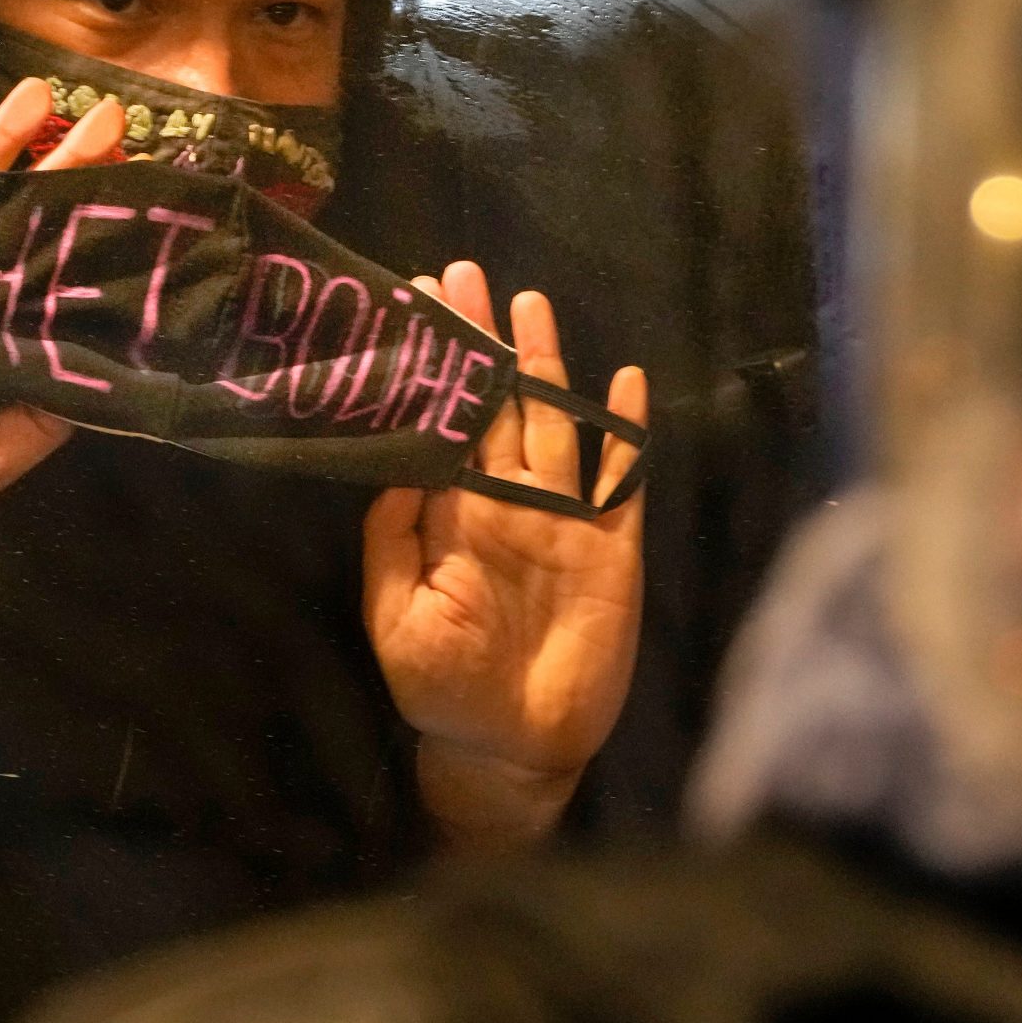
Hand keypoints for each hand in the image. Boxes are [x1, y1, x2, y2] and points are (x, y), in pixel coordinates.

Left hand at [362, 261, 647, 850]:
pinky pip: (622, 481)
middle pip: (498, 409)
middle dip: (482, 345)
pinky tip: (626, 384)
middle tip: (462, 275)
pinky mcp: (613, 549)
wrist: (515, 748)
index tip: (416, 309)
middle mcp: (510, 505)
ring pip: (555, 427)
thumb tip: (402, 465)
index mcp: (455, 518)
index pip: (443, 426)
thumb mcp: (397, 619)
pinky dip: (625, 433)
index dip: (434, 371)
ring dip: (546, 367)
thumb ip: (395, 542)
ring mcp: (565, 523)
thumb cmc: (446, 691)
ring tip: (531, 305)